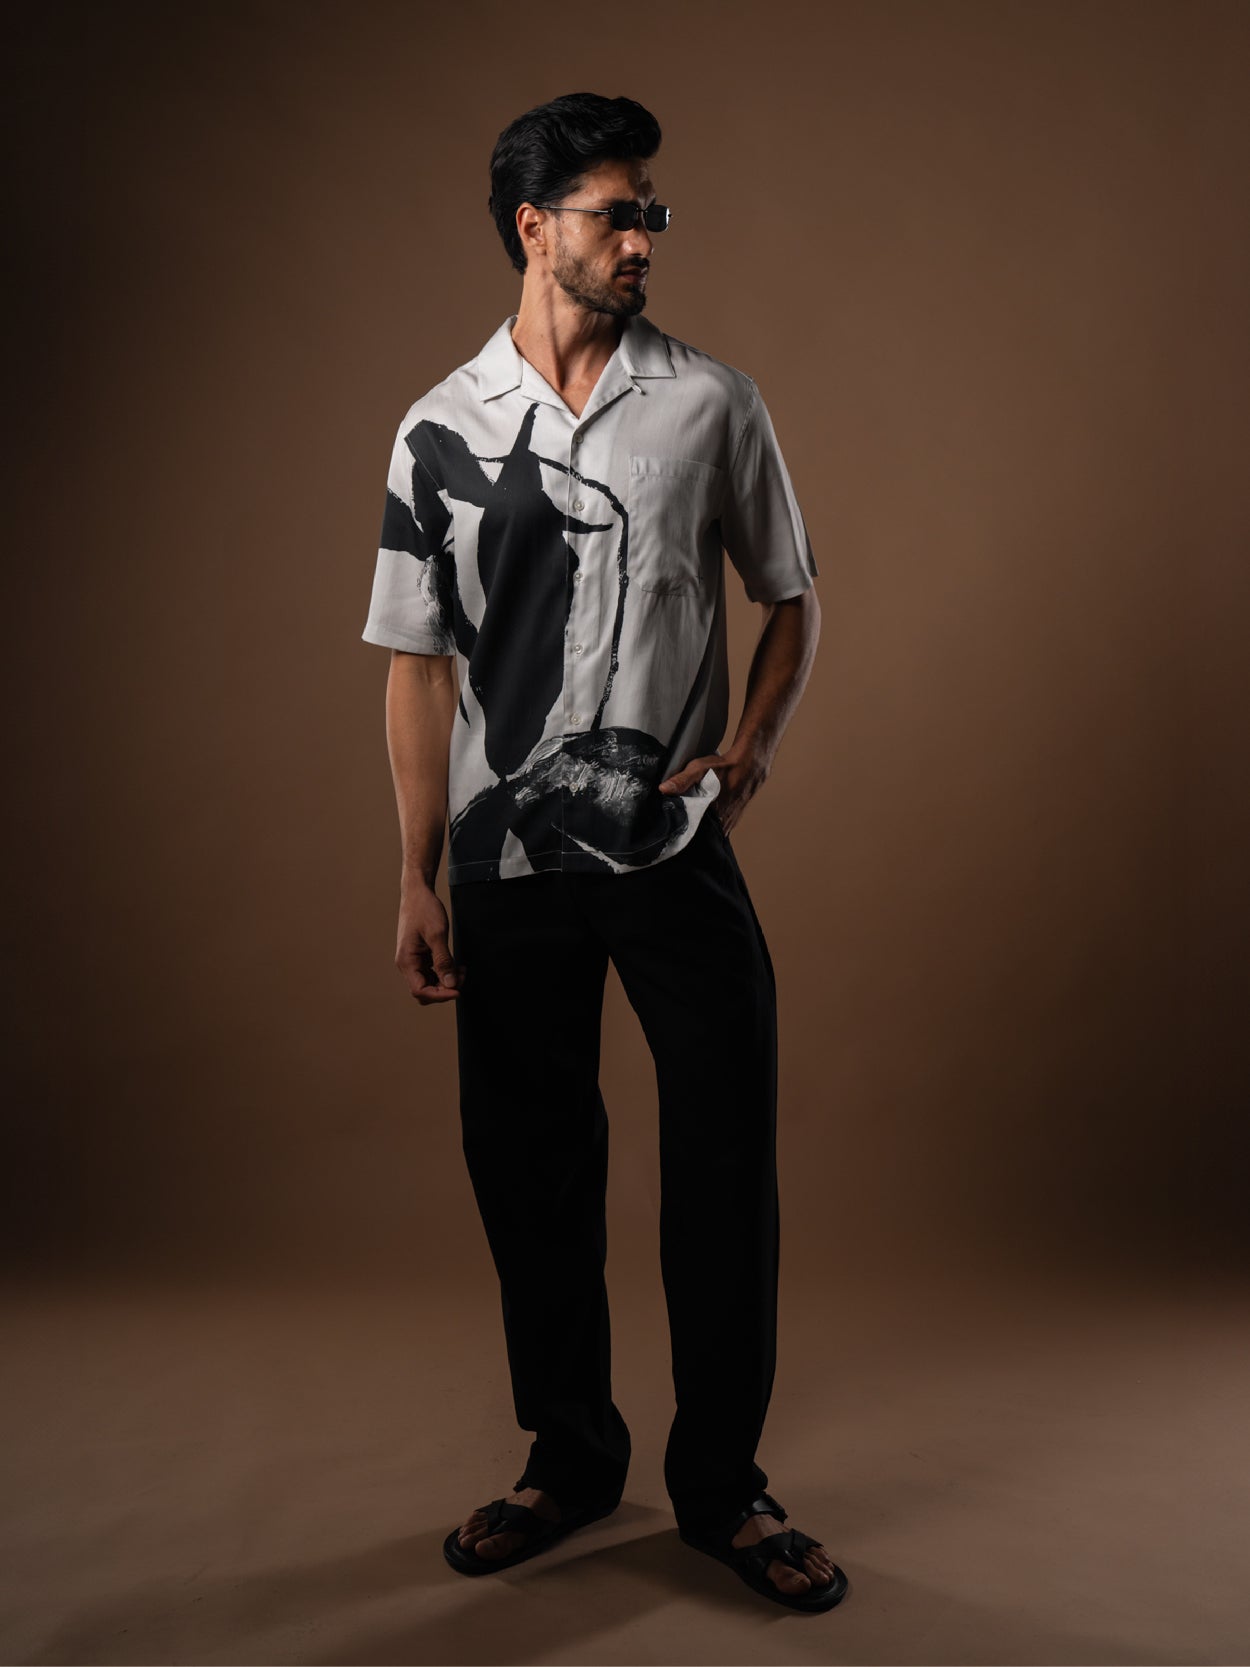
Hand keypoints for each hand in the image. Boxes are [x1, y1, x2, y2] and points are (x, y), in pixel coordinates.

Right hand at [395, 884, 465, 1004]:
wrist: (417, 892)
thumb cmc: (424, 909)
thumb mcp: (437, 935)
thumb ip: (444, 961)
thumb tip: (451, 984)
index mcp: (407, 961)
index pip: (420, 991)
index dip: (440, 995)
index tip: (458, 990)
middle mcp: (407, 963)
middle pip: (425, 990)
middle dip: (444, 989)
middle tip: (462, 977)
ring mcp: (413, 960)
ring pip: (429, 982)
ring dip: (446, 981)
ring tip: (462, 970)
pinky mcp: (420, 955)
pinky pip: (431, 972)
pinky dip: (444, 972)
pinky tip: (457, 966)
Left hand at [657, 744, 770, 836]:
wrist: (751, 765)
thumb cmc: (725, 767)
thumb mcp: (699, 769)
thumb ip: (681, 780)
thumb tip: (663, 789)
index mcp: (712, 815)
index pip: (692, 832)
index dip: (681, 831)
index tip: (670, 830)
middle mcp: (723, 823)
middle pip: (702, 834)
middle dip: (690, 831)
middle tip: (677, 826)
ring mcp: (730, 823)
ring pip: (711, 832)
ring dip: (701, 829)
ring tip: (689, 823)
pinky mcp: (734, 819)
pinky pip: (720, 828)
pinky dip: (711, 826)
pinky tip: (705, 819)